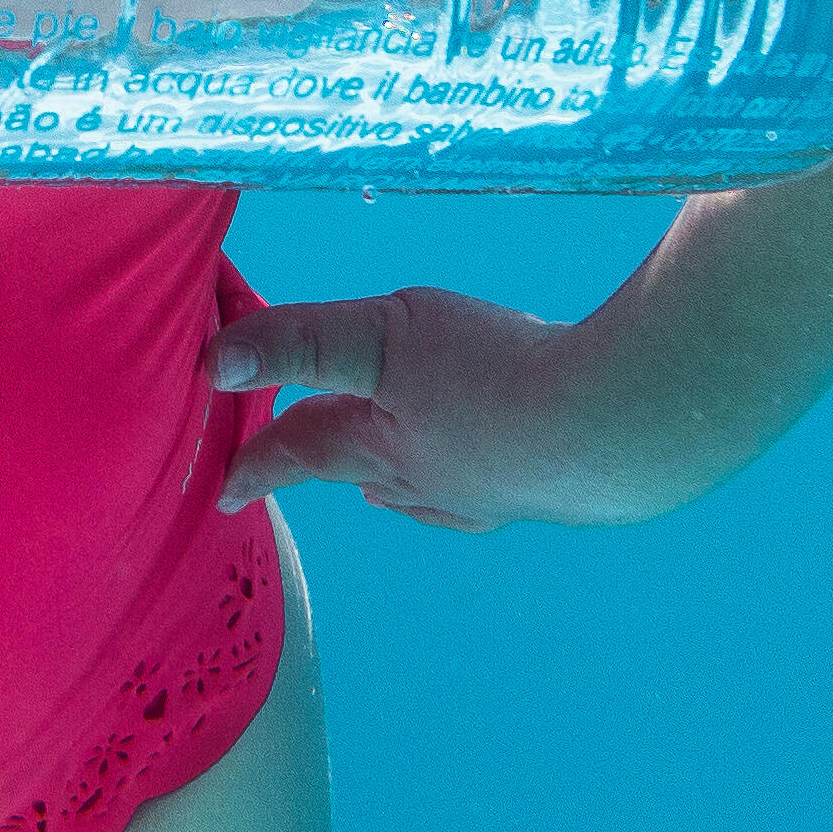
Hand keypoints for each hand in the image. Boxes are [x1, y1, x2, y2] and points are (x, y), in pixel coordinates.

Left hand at [207, 289, 706, 532]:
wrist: (618, 428)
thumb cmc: (495, 377)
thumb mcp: (383, 340)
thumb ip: (303, 341)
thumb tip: (213, 363)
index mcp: (378, 445)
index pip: (299, 452)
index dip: (257, 463)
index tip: (224, 491)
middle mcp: (426, 480)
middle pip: (354, 466)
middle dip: (318, 462)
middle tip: (289, 466)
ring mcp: (492, 490)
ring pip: (420, 488)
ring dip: (388, 480)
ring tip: (373, 484)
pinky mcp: (549, 484)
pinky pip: (489, 487)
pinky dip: (463, 485)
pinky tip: (485, 477)